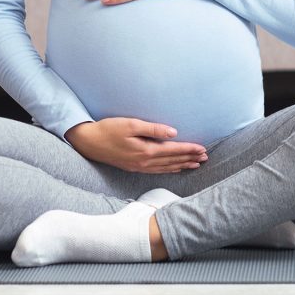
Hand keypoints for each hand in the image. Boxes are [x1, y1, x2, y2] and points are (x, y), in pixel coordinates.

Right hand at [65, 117, 208, 173]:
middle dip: (190, 158)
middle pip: (173, 161)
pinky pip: (157, 171)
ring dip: (182, 165)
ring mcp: (139, 167)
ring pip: (166, 168)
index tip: (203, 148)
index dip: (189, 149)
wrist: (88, 142)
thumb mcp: (130, 124)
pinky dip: (169, 170)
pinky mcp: (134, 167)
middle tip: (205, 157)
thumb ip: (153, 128)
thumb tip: (173, 132)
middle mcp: (144, 162)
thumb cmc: (108, 129)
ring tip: (196, 164)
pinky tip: (175, 169)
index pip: (173, 150)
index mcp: (145, 151)